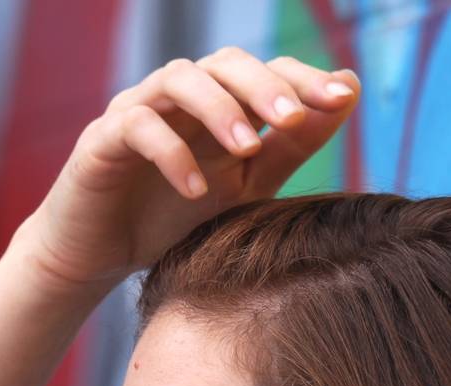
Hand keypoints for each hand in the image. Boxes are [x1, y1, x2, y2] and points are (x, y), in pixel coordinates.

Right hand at [12, 47, 359, 293]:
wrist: (102, 256)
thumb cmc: (174, 216)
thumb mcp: (246, 185)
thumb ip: (292, 144)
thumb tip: (349, 92)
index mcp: (219, 104)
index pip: (265, 72)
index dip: (303, 78)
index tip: (343, 97)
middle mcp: (179, 97)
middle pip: (224, 64)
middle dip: (263, 86)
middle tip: (294, 118)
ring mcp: (138, 111)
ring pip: (179, 79)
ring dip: (218, 109)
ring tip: (247, 149)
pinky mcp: (101, 139)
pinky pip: (137, 127)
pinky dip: (170, 153)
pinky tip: (195, 189)